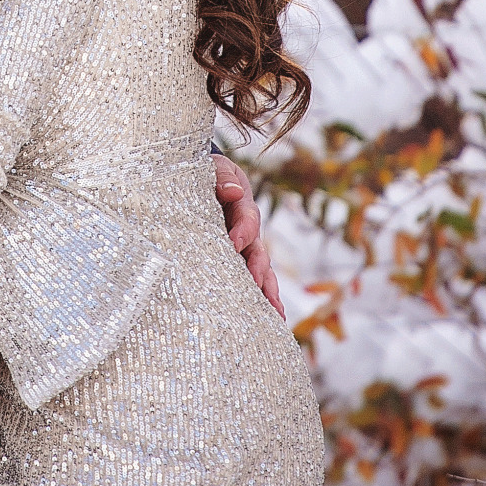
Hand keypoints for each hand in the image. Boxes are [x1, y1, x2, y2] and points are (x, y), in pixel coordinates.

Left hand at [213, 153, 283, 319]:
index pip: (247, 219)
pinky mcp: (240, 261)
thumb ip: (222, 177)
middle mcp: (249, 230)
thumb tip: (234, 192)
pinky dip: (264, 297)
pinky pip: (255, 280)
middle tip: (255, 284)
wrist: (209, 181)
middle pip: (259, 251)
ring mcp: (247, 248)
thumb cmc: (209, 174)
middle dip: (258, 269)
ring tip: (275, 314)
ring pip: (262, 271)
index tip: (234, 242)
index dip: (243, 230)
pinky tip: (273, 317)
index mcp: (242, 206)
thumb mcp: (215, 168)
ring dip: (268, 291)